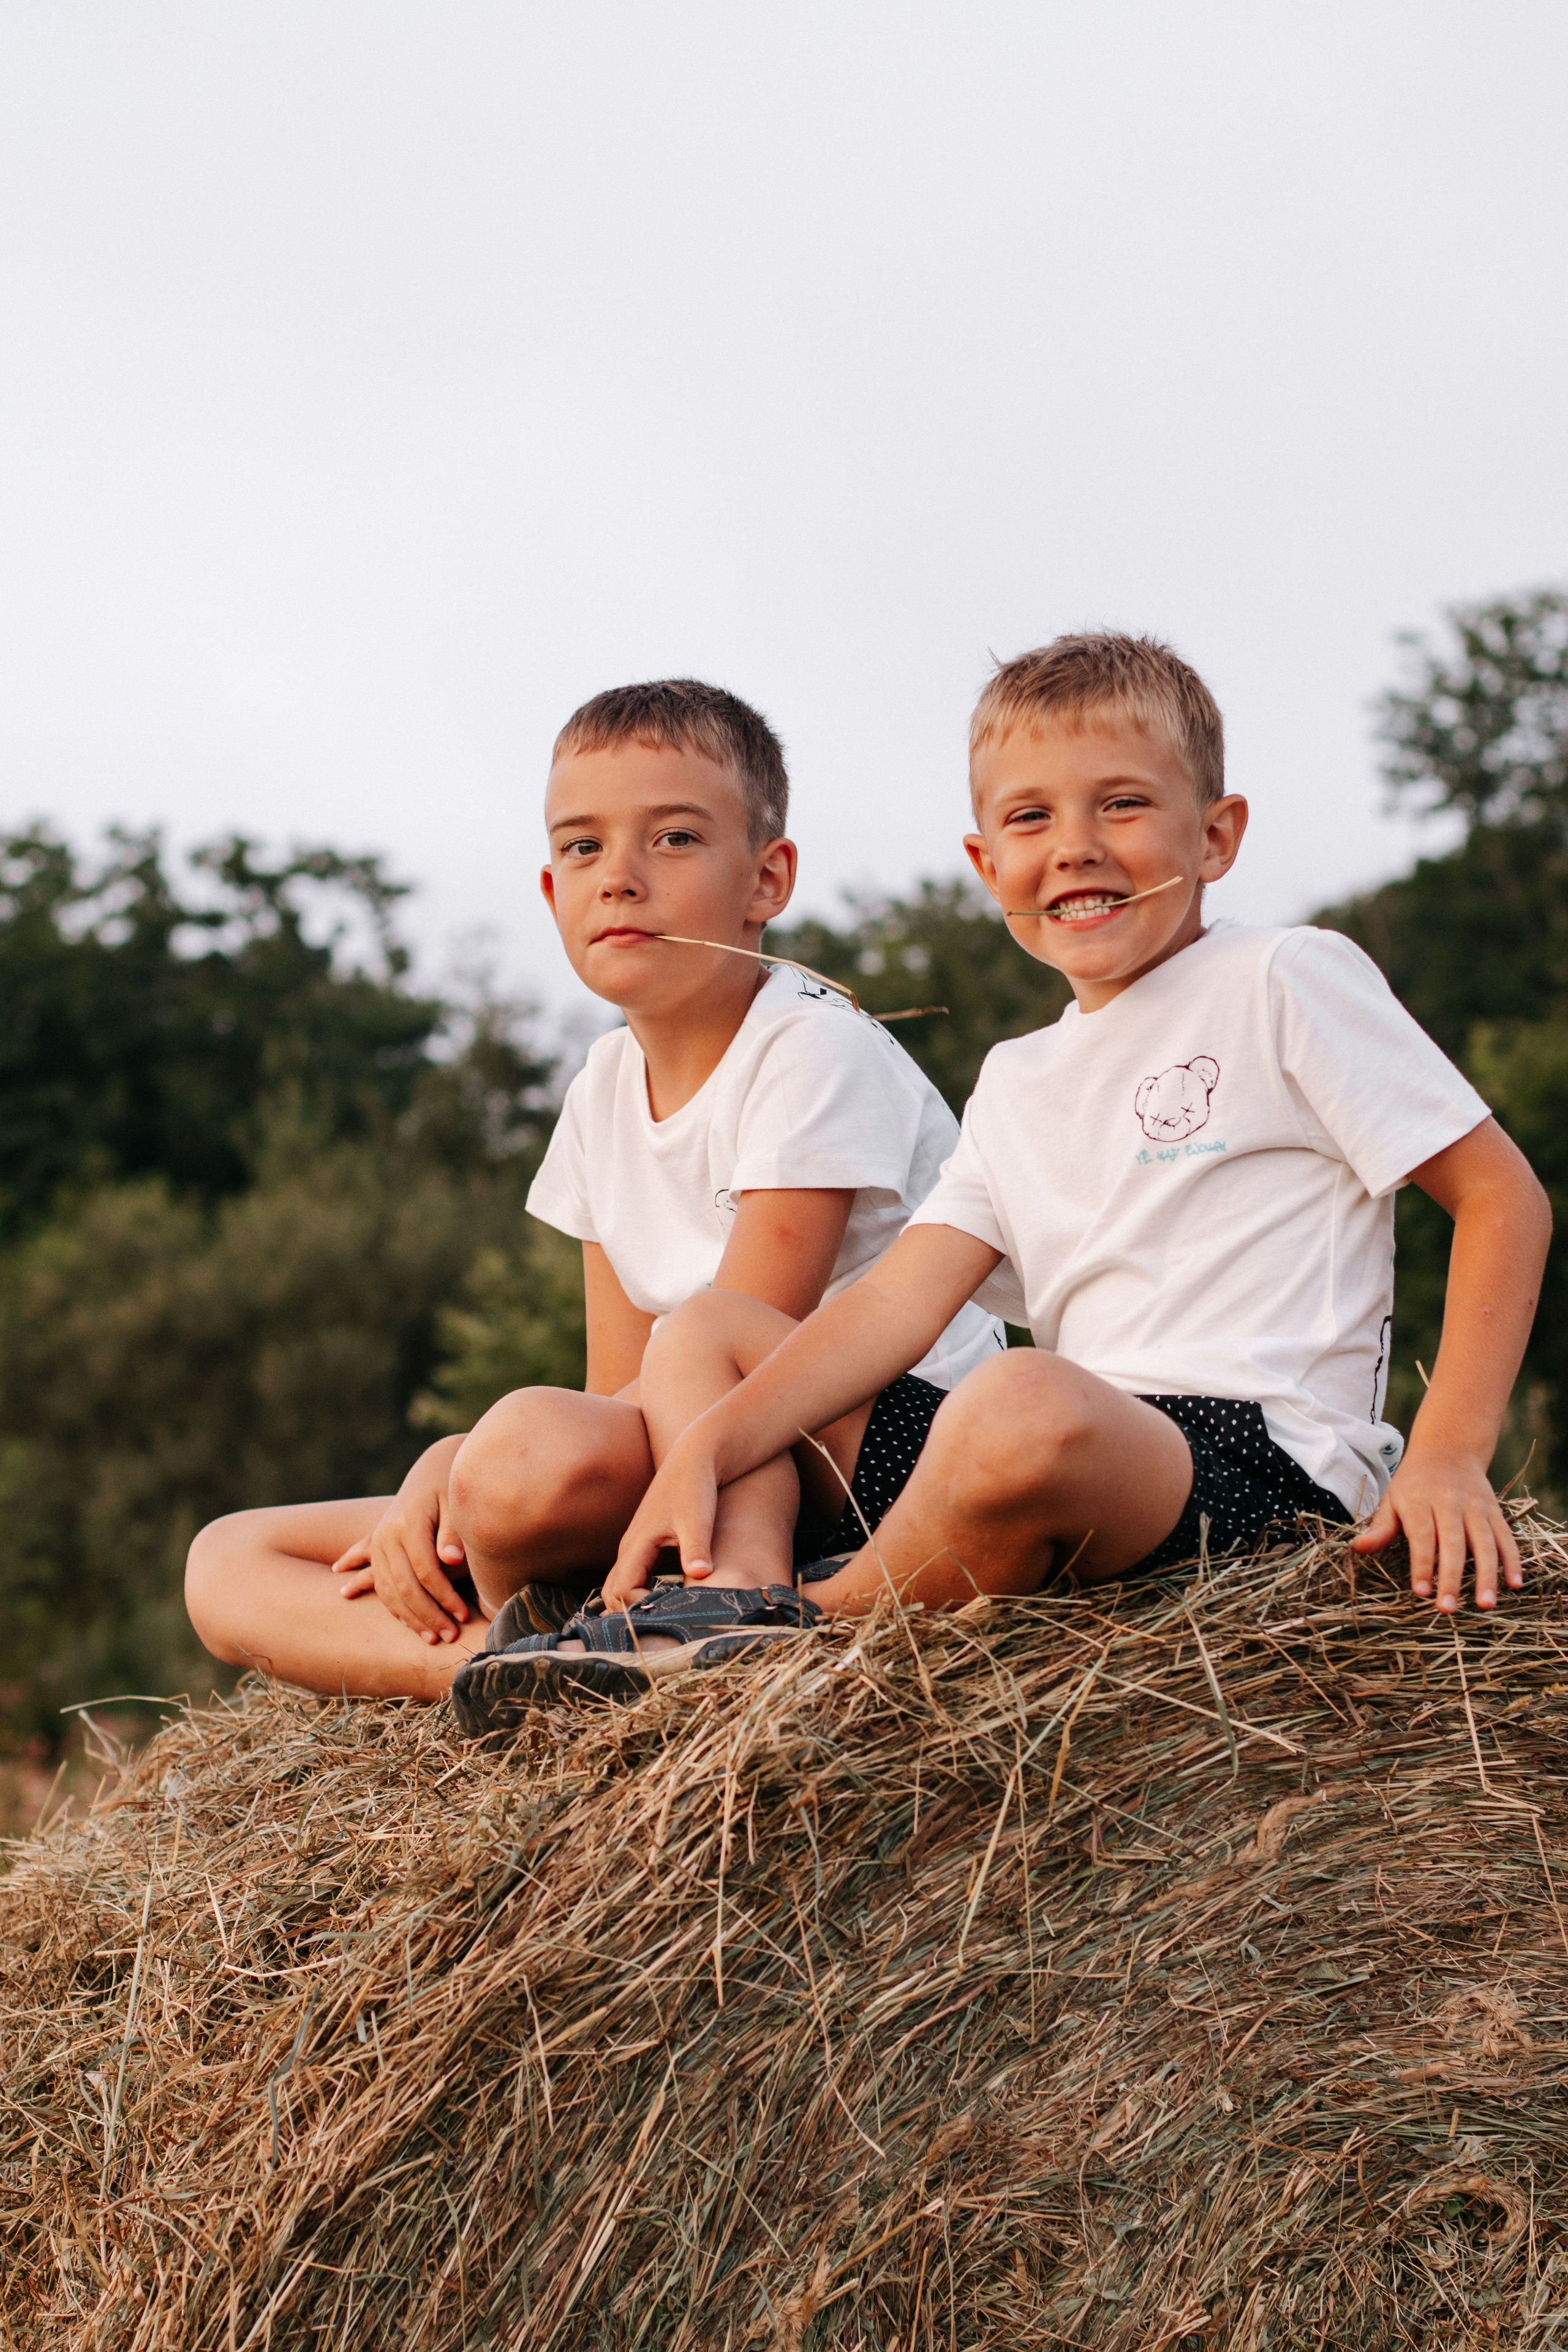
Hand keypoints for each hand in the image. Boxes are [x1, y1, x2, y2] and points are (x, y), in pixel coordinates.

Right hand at [332, 1438, 471, 1642]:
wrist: (432, 1469)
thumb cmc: (452, 1487)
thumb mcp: (456, 1501)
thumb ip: (453, 1532)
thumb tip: (452, 1560)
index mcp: (408, 1522)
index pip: (425, 1570)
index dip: (444, 1597)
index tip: (464, 1616)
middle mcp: (387, 1534)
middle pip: (404, 1585)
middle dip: (428, 1614)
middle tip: (450, 1637)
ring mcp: (379, 1543)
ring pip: (388, 1589)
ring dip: (409, 1617)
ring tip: (431, 1638)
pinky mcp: (378, 1548)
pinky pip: (379, 1584)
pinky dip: (391, 1605)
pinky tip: (404, 1624)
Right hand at [601, 1436, 721, 1609]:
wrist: (694, 1458)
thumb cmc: (695, 1487)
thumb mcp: (697, 1519)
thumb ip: (697, 1548)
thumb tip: (701, 1574)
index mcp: (637, 1544)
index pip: (622, 1592)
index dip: (641, 1609)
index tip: (669, 1616)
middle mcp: (629, 1547)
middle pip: (611, 1594)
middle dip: (628, 1613)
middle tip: (660, 1626)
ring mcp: (635, 1545)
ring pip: (617, 1585)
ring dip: (631, 1604)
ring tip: (660, 1618)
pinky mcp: (645, 1543)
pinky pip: (630, 1575)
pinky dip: (637, 1592)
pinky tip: (662, 1600)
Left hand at [1352, 1445, 1523, 1612]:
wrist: (1448, 1448)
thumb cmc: (1413, 1483)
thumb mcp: (1392, 1499)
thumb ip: (1380, 1528)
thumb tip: (1357, 1549)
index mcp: (1419, 1500)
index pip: (1422, 1536)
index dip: (1423, 1564)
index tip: (1421, 1592)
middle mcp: (1449, 1502)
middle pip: (1453, 1543)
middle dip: (1451, 1578)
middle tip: (1447, 1609)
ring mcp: (1476, 1506)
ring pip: (1485, 1542)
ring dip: (1487, 1575)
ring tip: (1485, 1605)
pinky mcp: (1494, 1509)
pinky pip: (1506, 1536)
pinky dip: (1512, 1560)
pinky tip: (1515, 1584)